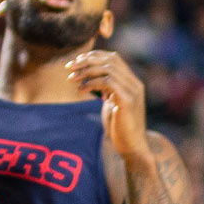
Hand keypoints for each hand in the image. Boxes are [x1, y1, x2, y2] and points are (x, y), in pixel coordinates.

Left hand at [66, 48, 150, 162]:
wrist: (132, 147)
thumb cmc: (119, 126)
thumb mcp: (112, 102)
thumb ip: (107, 88)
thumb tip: (92, 76)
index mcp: (132, 82)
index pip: (114, 58)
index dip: (93, 56)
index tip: (75, 61)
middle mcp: (135, 84)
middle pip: (110, 59)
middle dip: (87, 60)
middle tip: (69, 67)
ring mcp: (133, 92)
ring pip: (108, 69)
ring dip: (86, 71)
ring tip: (71, 79)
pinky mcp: (127, 101)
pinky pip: (108, 82)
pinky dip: (91, 83)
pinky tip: (81, 89)